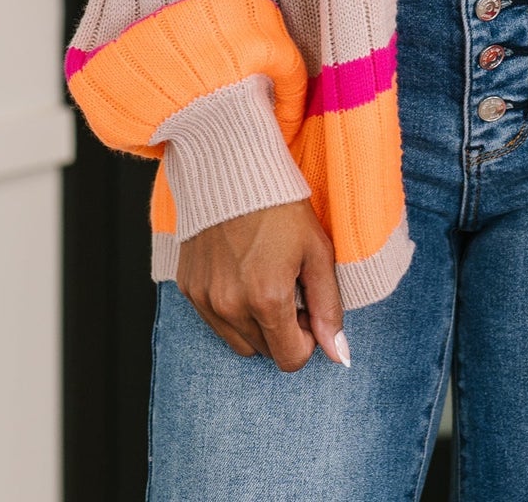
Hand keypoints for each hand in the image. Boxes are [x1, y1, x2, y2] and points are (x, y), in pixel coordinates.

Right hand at [176, 198, 348, 371]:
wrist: (231, 167)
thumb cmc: (281, 205)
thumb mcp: (317, 251)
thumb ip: (329, 307)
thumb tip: (338, 354)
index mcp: (266, 298)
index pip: (290, 359)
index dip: (307, 339)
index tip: (308, 308)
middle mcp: (230, 305)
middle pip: (265, 352)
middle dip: (283, 330)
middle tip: (290, 287)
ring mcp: (204, 298)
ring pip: (237, 341)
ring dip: (256, 325)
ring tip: (266, 280)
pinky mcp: (188, 287)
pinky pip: (214, 320)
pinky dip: (231, 309)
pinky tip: (242, 272)